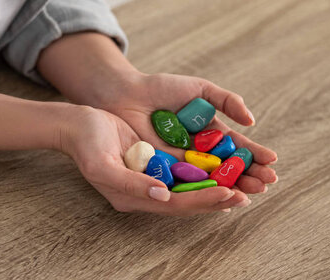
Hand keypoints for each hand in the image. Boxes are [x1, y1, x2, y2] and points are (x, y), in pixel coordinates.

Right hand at [57, 103, 239, 215]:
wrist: (78, 124)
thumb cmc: (86, 145)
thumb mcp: (103, 166)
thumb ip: (131, 183)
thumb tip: (163, 196)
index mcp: (135, 197)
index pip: (177, 205)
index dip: (203, 201)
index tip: (230, 194)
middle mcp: (149, 190)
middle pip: (191, 198)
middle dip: (221, 196)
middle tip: (251, 192)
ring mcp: (154, 174)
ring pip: (192, 183)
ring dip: (220, 182)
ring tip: (248, 181)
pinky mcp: (157, 158)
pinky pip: (186, 166)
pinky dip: (206, 166)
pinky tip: (224, 161)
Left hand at [107, 71, 277, 201]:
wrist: (127, 94)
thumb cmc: (162, 88)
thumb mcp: (199, 89)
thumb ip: (226, 100)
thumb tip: (252, 121)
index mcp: (210, 131)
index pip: (237, 146)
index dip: (255, 154)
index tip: (272, 162)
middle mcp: (199, 151)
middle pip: (229, 167)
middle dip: (250, 175)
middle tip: (267, 183)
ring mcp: (183, 163)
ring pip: (213, 179)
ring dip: (233, 187)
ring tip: (252, 193)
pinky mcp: (166, 173)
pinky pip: (188, 185)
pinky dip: (205, 192)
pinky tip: (222, 196)